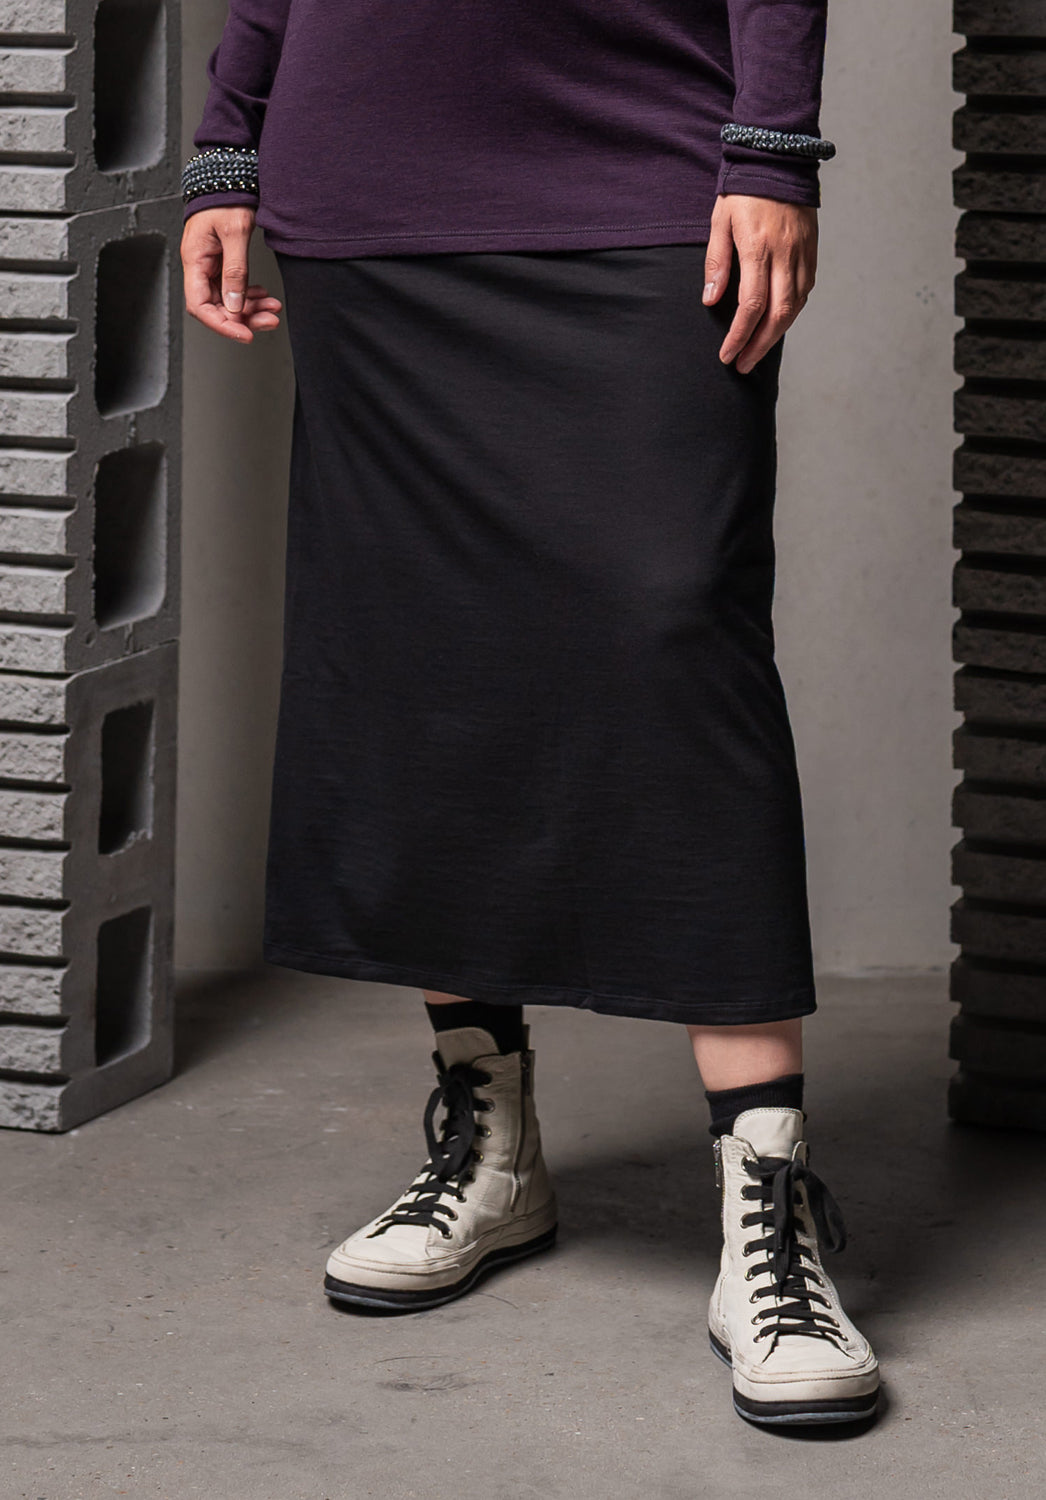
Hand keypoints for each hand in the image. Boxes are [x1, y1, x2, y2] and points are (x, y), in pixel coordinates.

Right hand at [181, 206, 282, 343]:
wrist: (229, 176)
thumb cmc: (226, 197)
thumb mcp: (234, 233)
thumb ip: (235, 270)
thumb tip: (234, 304)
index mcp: (195, 260)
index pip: (200, 306)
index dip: (221, 325)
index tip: (244, 334)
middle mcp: (200, 266)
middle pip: (216, 307)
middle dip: (243, 319)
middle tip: (270, 321)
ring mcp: (210, 265)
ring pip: (228, 300)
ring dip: (250, 309)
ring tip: (273, 310)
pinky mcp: (222, 263)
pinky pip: (234, 288)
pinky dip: (250, 296)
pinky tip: (264, 298)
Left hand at [702, 195, 817, 373]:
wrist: (779, 157)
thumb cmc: (743, 189)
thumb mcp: (719, 221)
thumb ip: (716, 262)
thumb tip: (711, 300)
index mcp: (758, 247)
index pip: (751, 306)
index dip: (739, 336)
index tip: (727, 354)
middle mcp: (785, 254)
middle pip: (777, 314)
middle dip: (759, 345)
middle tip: (743, 364)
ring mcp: (802, 252)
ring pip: (795, 306)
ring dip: (776, 334)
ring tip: (757, 350)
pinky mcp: (812, 250)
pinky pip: (806, 290)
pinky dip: (792, 312)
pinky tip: (778, 322)